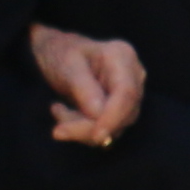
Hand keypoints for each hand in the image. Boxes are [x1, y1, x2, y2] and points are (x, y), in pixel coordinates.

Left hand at [35, 26, 146, 147]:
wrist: (56, 53)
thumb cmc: (60, 53)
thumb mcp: (66, 65)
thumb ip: (83, 88)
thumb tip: (98, 115)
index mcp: (122, 56)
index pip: (127, 93)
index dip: (113, 117)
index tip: (95, 136)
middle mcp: (133, 75)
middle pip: (125, 113)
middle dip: (91, 128)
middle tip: (57, 130)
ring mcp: (130, 93)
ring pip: (116, 127)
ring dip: (81, 128)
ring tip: (57, 110)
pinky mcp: (120, 109)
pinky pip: (107, 130)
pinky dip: (82, 129)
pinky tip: (64, 112)